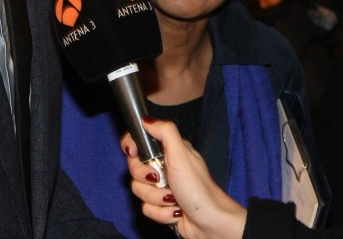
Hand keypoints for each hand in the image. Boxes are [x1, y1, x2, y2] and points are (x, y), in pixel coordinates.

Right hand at [121, 117, 247, 238]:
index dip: (132, 147)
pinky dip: (161, 213)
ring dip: (157, 198)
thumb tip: (146, 119)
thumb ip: (165, 132)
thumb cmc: (199, 189)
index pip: (138, 142)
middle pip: (134, 168)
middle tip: (162, 179)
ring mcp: (161, 188)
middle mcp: (163, 168)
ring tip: (174, 199)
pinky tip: (175, 212)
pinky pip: (146, 208)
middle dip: (147, 178)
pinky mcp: (160, 207)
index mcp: (168, 151)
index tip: (133, 153)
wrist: (210, 223)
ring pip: (139, 190)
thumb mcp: (182, 155)